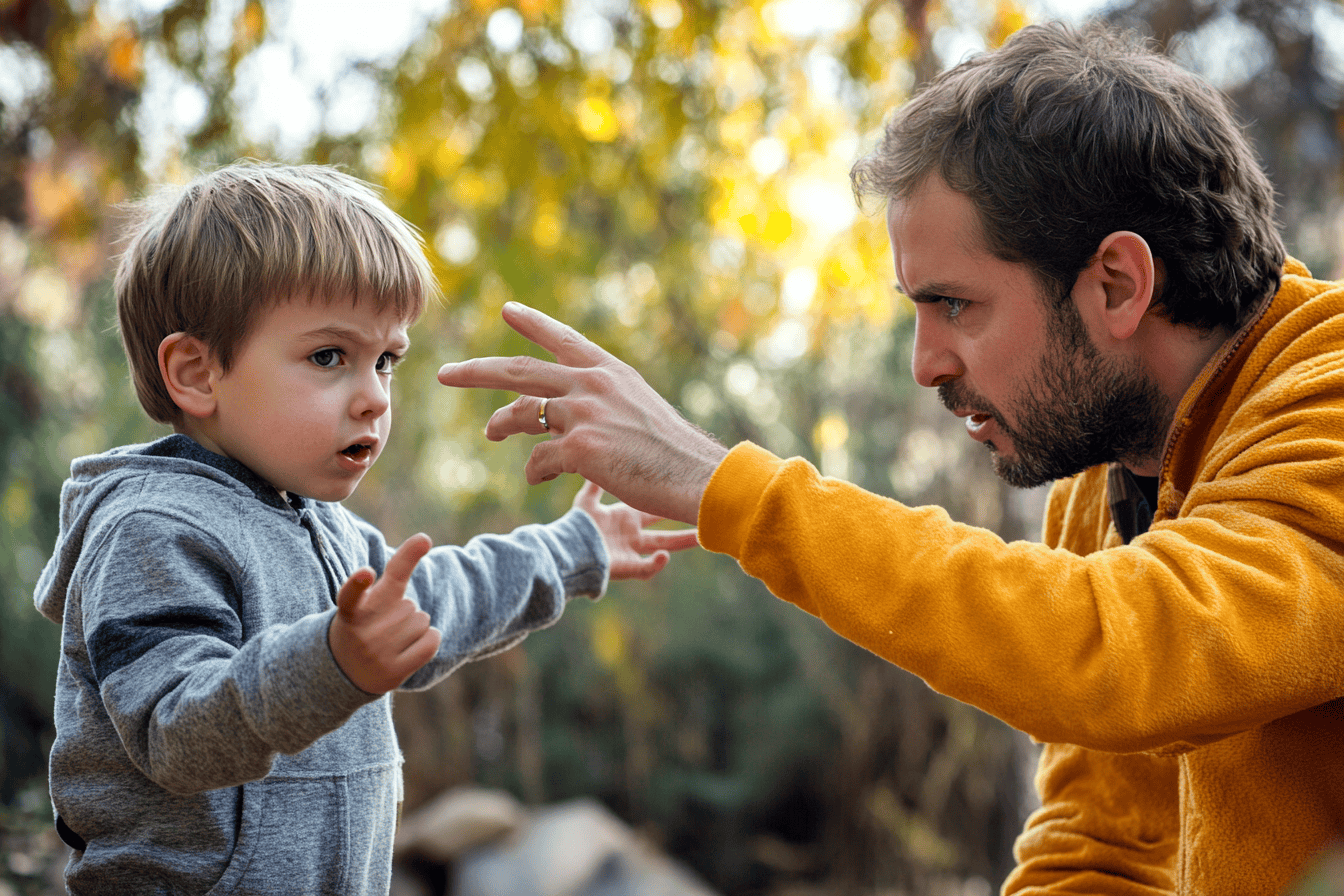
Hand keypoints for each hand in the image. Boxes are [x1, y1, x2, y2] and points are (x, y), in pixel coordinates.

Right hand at [328, 534, 441, 693]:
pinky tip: (409, 648)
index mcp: (350, 611)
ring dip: (416, 626)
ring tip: (391, 641)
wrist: (345, 672)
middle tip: (382, 626)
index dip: (358, 582)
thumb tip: (423, 538)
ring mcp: (376, 654)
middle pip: (409, 605)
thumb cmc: (365, 623)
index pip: (354, 592)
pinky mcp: (393, 673)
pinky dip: (430, 639)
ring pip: (423, 621)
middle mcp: (361, 632)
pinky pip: (431, 641)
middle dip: (404, 611)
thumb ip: (394, 570)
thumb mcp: (369, 598)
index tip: (366, 572)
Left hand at [436, 302, 728, 524]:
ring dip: (500, 425)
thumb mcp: (638, 407)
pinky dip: (534, 470)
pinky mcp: (580, 448)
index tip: (507, 311)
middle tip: (445, 373)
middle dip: (477, 371)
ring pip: (521, 415)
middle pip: (519, 371)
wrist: (694, 474)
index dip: (532, 324)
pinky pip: (538, 459)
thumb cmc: (672, 449)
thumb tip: (565, 412)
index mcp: (608, 370)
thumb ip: (602, 400)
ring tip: (490, 432)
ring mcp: (583, 414)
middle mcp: (592, 384)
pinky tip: (538, 477)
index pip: (561, 339)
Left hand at [572, 480, 699, 579]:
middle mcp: (630, 533)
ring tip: (702, 538)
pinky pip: (647, 568)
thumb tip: (595, 455)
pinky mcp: (626, 568)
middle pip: (664, 527)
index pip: (651, 505)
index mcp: (623, 515)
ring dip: (682, 542)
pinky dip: (656, 564)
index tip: (685, 488)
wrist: (563, 550)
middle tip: (709, 514)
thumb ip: (594, 482)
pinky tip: (662, 556)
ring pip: (663, 546)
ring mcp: (630, 551)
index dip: (666, 498)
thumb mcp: (585, 499)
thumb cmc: (573, 526)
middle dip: (684, 522)